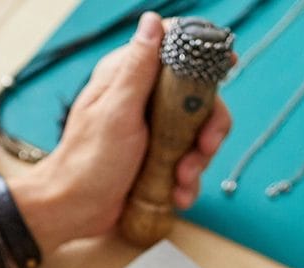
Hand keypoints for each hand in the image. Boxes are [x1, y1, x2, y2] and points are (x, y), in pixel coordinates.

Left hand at [17, 12, 232, 244]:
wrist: (76, 210)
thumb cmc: (88, 160)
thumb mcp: (117, 110)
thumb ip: (139, 68)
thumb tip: (152, 21)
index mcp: (129, 77)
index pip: (172, 50)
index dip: (202, 55)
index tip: (228, 65)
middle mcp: (143, 100)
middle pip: (197, 97)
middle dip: (207, 127)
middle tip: (204, 148)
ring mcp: (153, 131)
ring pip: (197, 134)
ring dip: (198, 160)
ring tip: (182, 180)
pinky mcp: (158, 159)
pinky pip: (187, 162)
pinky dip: (188, 181)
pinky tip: (178, 193)